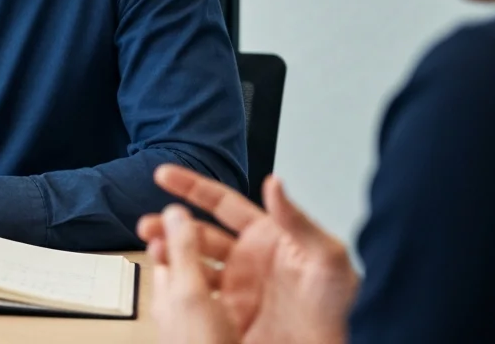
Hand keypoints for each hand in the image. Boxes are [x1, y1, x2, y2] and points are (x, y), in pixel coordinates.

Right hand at [138, 165, 357, 343]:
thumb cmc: (346, 305)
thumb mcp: (328, 257)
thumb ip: (297, 220)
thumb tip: (275, 184)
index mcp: (268, 237)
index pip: (222, 203)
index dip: (192, 187)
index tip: (165, 175)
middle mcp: (249, 261)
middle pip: (198, 235)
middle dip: (169, 225)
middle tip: (148, 225)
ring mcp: (239, 291)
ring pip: (192, 266)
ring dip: (170, 256)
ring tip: (155, 252)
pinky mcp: (232, 319)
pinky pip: (197, 301)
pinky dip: (178, 292)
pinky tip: (169, 286)